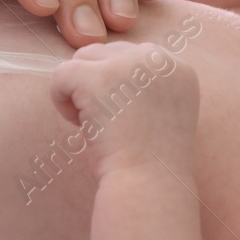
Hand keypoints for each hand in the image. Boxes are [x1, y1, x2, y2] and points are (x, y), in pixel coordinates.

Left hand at [49, 41, 198, 177]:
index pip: (133, 57)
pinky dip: (59, 99)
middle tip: (109, 125)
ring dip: (79, 92)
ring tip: (95, 125)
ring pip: (83, 58)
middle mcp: (158, 59)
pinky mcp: (98, 77)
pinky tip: (78, 125)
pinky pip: (62, 73)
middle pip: (107, 53)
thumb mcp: (162, 115)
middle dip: (98, 87)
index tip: (128, 122)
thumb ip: (145, 87)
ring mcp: (129, 64)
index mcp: (179, 69)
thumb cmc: (151, 164)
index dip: (119, 89)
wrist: (150, 187)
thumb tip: (104, 71)